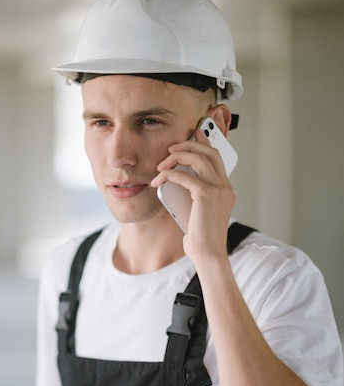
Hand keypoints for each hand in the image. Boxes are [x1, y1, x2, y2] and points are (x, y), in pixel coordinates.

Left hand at [152, 127, 235, 260]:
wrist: (208, 253)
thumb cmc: (201, 238)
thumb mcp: (197, 212)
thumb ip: (193, 195)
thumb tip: (175, 181)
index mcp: (225, 190)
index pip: (217, 158)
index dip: (205, 142)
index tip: (195, 132)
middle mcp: (225, 186)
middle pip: (209, 152)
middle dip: (189, 144)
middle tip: (171, 148)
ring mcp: (218, 189)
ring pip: (198, 157)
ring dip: (177, 156)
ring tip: (162, 165)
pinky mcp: (207, 194)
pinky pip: (184, 176)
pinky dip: (169, 175)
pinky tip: (159, 180)